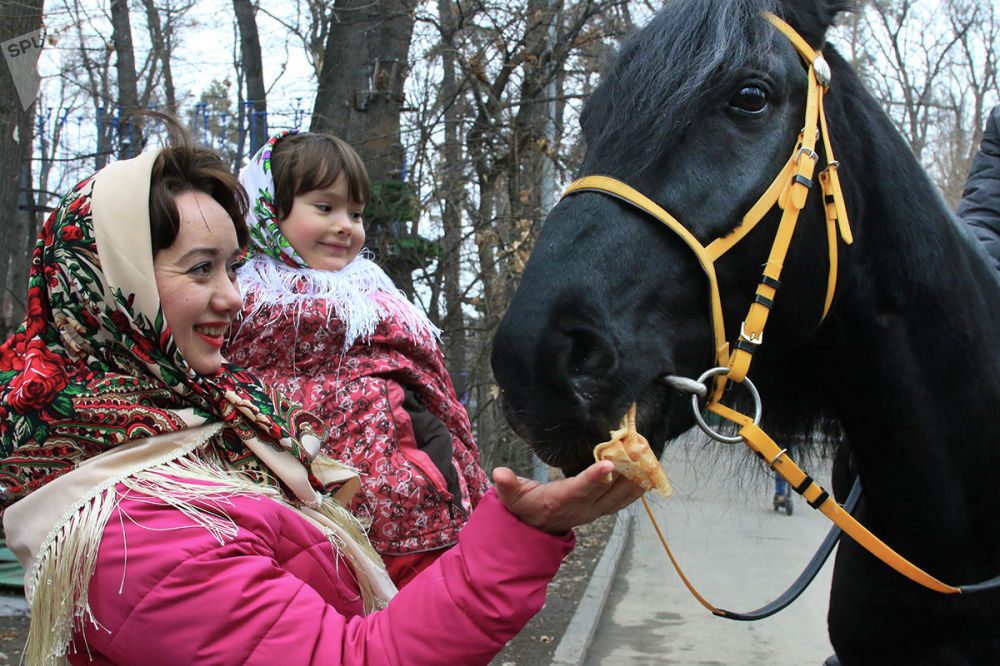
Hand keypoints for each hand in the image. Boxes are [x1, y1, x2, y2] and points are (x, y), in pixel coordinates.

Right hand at [492, 461, 644, 533]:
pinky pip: (623, 500)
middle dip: (626, 472)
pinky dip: (637, 488)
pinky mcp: (601, 509)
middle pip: (609, 490)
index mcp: (561, 501)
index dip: (595, 477)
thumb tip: (498, 473)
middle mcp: (582, 508)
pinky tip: (649, 475)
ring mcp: (594, 511)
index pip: (580, 488)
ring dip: (636, 479)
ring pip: (621, 496)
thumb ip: (507, 485)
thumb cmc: (524, 507)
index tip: (610, 464)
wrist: (535, 529)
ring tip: (650, 458)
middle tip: (640, 450)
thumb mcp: (511, 497)